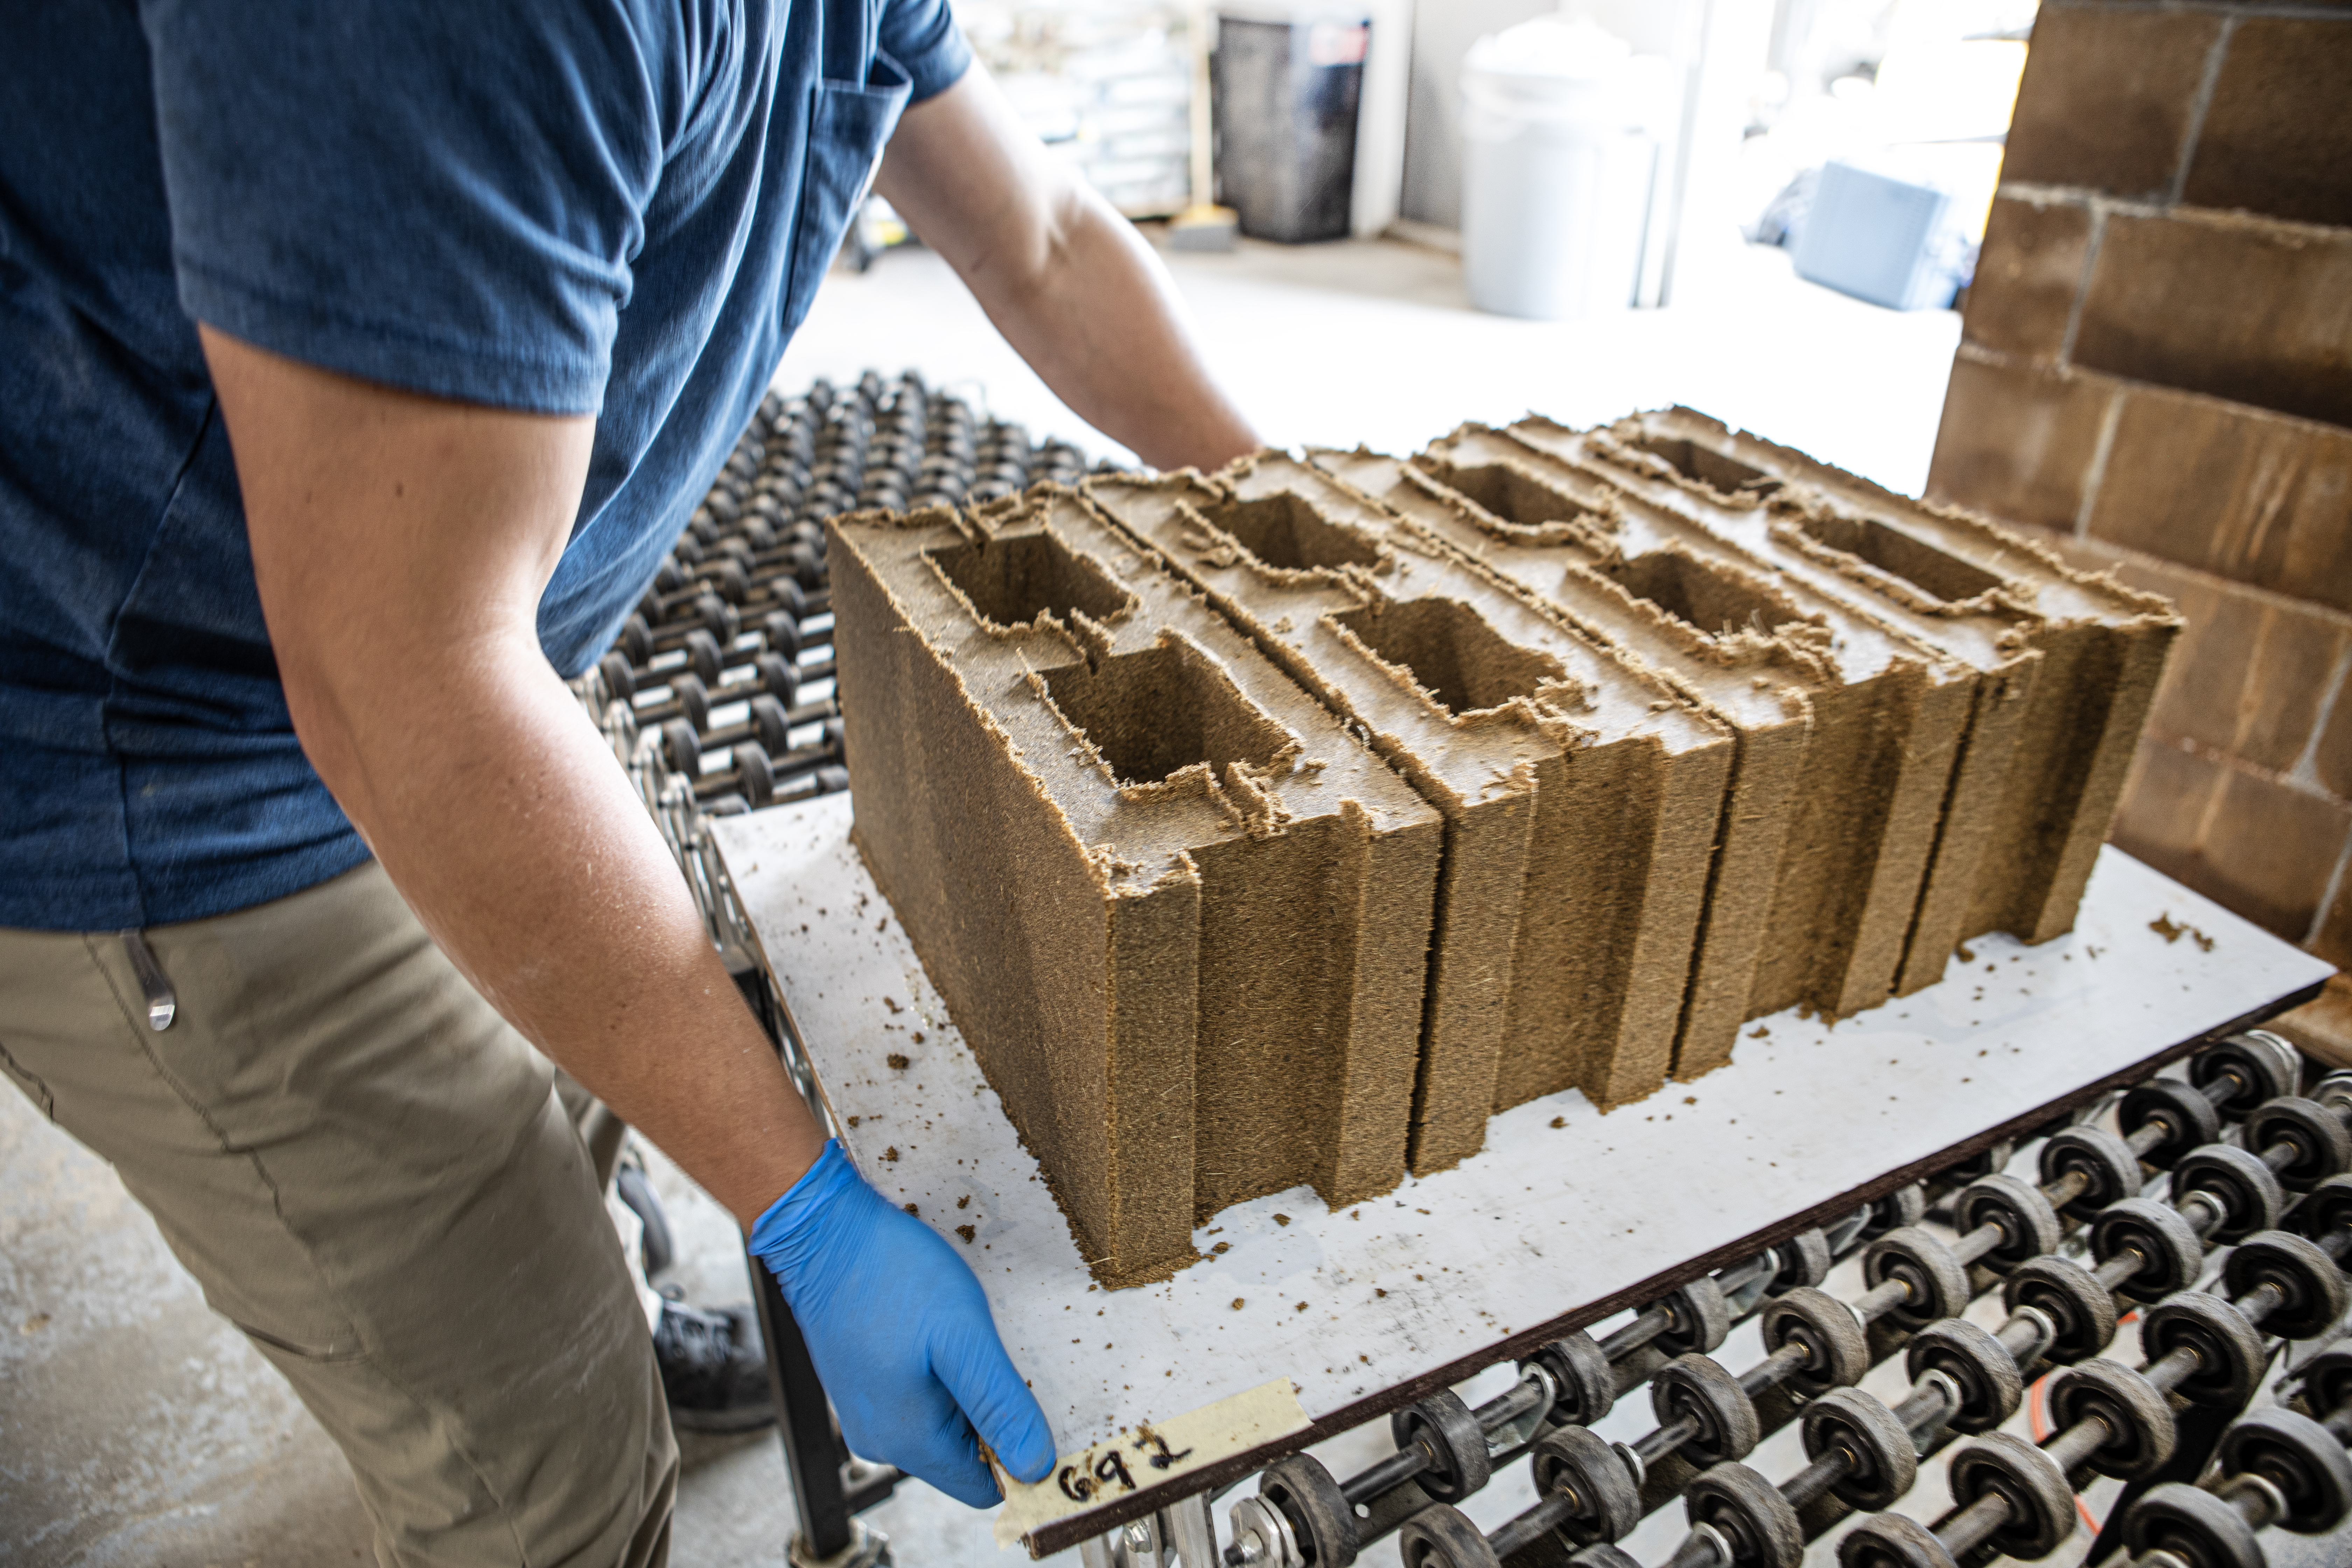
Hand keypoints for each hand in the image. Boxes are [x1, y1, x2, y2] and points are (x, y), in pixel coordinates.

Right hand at [748, 1141, 1055, 1505]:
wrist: (823, 1230)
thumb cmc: (888, 1273)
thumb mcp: (963, 1337)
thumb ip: (1000, 1405)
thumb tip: (1035, 1466)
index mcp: (907, 1439)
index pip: (982, 1487)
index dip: (1019, 1457)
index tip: (1038, 1408)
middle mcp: (880, 1438)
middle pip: (964, 1455)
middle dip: (993, 1413)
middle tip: (996, 1354)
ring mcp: (866, 1411)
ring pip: (943, 1423)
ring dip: (967, 1387)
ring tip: (965, 1336)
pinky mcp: (862, 1384)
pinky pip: (919, 1398)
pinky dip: (941, 1371)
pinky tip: (940, 1330)